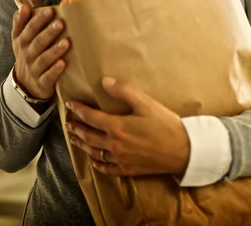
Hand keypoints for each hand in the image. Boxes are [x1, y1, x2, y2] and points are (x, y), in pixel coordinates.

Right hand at [12, 5, 70, 99]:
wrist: (25, 85)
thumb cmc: (27, 54)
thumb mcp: (20, 39)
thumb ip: (21, 23)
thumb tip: (23, 6)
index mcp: (22, 42)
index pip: (29, 29)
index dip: (38, 20)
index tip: (50, 10)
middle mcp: (27, 55)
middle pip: (37, 43)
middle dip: (48, 33)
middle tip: (60, 23)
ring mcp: (34, 70)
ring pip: (43, 59)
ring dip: (55, 51)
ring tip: (67, 42)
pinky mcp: (42, 83)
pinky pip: (48, 77)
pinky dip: (55, 71)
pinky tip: (63, 63)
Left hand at [65, 78, 189, 177]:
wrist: (183, 151)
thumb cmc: (166, 124)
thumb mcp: (146, 103)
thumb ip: (125, 91)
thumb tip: (105, 81)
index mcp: (117, 127)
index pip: (91, 117)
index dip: (79, 110)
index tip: (70, 104)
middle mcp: (114, 145)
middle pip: (89, 136)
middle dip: (76, 128)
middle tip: (68, 123)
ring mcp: (120, 159)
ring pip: (94, 152)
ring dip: (82, 144)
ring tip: (74, 139)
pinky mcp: (128, 170)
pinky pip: (106, 168)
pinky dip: (97, 163)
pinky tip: (93, 160)